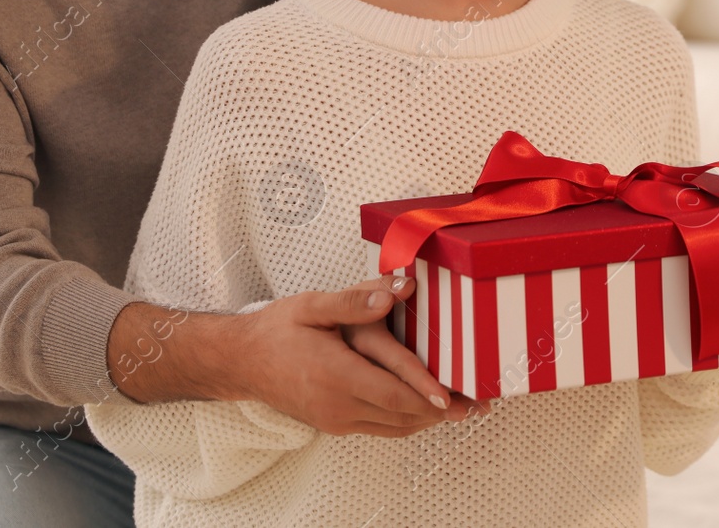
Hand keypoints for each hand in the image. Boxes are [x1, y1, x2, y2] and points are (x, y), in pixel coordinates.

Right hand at [107, 276, 482, 437]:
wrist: (241, 361)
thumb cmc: (276, 329)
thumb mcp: (312, 305)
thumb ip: (355, 299)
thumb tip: (397, 291)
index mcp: (334, 375)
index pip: (394, 394)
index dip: (430, 398)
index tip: (460, 399)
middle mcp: (337, 406)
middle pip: (402, 417)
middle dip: (442, 413)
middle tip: (478, 405)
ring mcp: (335, 420)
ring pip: (394, 428)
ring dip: (428, 421)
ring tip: (463, 411)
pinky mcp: (333, 424)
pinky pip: (380, 428)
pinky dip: (407, 422)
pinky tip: (425, 411)